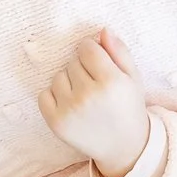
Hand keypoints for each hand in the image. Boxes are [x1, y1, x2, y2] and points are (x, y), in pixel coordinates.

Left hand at [38, 29, 152, 176]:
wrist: (123, 146)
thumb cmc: (128, 106)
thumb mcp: (133, 77)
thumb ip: (119, 51)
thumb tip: (102, 30)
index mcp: (110, 81)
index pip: (87, 48)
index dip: (93, 51)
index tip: (99, 62)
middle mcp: (88, 95)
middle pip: (72, 61)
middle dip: (82, 67)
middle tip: (95, 83)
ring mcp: (69, 110)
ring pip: (58, 77)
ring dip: (68, 81)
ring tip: (84, 95)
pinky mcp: (55, 122)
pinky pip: (44, 95)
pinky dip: (54, 96)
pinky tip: (70, 103)